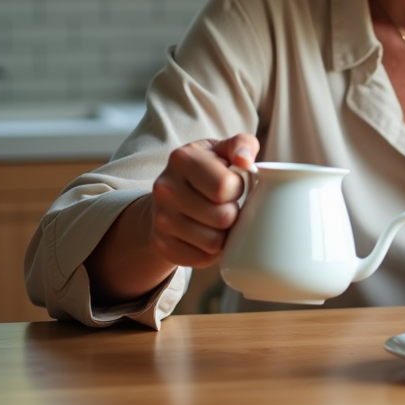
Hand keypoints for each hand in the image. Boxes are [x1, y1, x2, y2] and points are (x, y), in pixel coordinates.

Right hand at [147, 134, 259, 267]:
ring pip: (213, 242)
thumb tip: (245, 160)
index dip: (238, 189)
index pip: (225, 186)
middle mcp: (165, 187)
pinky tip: (208, 235)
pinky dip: (211, 252)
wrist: (171, 193)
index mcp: (182, 158)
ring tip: (219, 221)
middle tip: (228, 206)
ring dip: (224, 235)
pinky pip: (201, 259)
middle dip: (234, 213)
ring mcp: (160, 218)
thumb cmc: (209, 169)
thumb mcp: (224, 149)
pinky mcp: (160, 244)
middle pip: (222, 217)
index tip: (233, 185)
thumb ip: (242, 145)